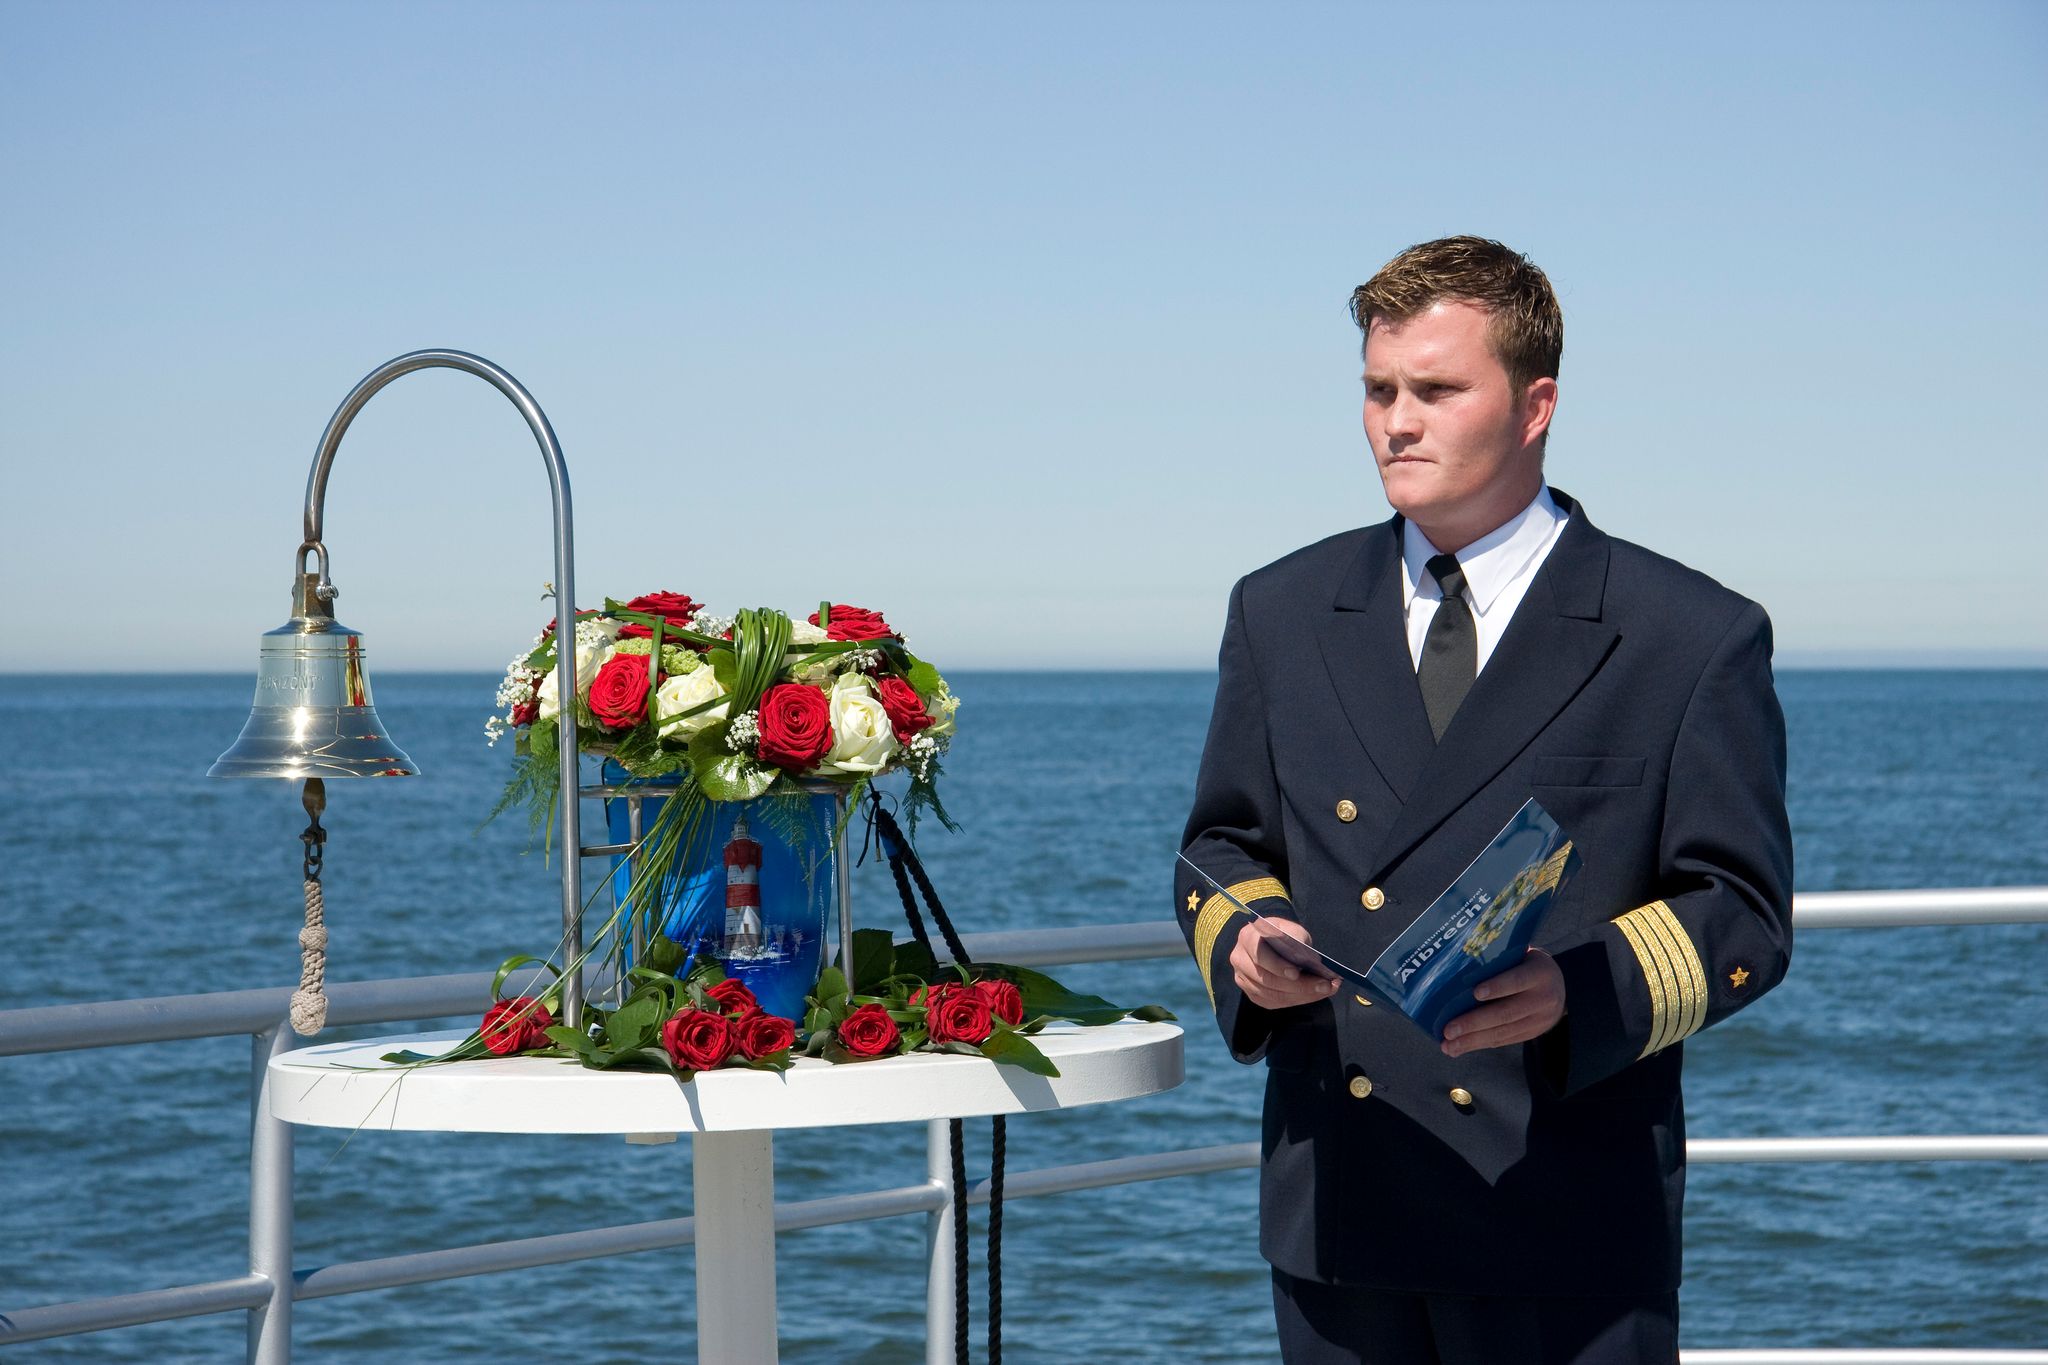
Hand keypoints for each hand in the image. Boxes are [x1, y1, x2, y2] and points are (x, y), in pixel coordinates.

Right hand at [1230, 917, 1341, 1009]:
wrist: (1271, 944)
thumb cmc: (1282, 934)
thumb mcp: (1290, 928)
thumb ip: (1297, 937)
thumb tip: (1309, 958)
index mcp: (1247, 937)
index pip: (1259, 954)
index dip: (1277, 965)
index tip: (1296, 973)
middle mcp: (1240, 959)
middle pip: (1267, 979)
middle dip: (1299, 985)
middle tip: (1325, 985)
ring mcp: (1243, 979)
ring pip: (1272, 994)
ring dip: (1301, 995)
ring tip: (1325, 990)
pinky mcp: (1251, 993)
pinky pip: (1272, 1002)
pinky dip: (1295, 1000)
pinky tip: (1313, 995)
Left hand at [1441, 947, 1564, 1056]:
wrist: (1563, 989)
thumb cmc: (1526, 965)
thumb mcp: (1521, 956)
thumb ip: (1499, 961)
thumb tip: (1456, 969)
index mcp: (1539, 973)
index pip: (1517, 980)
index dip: (1498, 987)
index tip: (1475, 993)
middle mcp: (1543, 999)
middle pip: (1506, 1013)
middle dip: (1474, 1023)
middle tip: (1448, 1030)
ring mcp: (1539, 1020)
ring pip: (1502, 1032)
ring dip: (1472, 1041)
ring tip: (1448, 1045)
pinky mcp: (1532, 1034)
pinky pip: (1503, 1040)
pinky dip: (1479, 1044)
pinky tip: (1458, 1048)